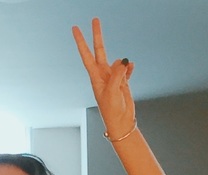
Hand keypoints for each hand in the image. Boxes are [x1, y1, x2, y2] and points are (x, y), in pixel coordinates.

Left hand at [72, 18, 135, 139]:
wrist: (121, 122)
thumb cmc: (112, 110)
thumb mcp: (112, 91)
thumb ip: (116, 73)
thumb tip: (123, 60)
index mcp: (96, 77)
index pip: (87, 55)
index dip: (81, 41)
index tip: (75, 29)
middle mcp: (103, 75)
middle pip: (100, 50)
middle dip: (97, 35)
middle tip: (95, 19)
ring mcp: (113, 78)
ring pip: (118, 62)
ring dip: (122, 64)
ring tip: (124, 74)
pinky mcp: (122, 83)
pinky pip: (126, 70)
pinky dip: (129, 68)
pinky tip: (132, 67)